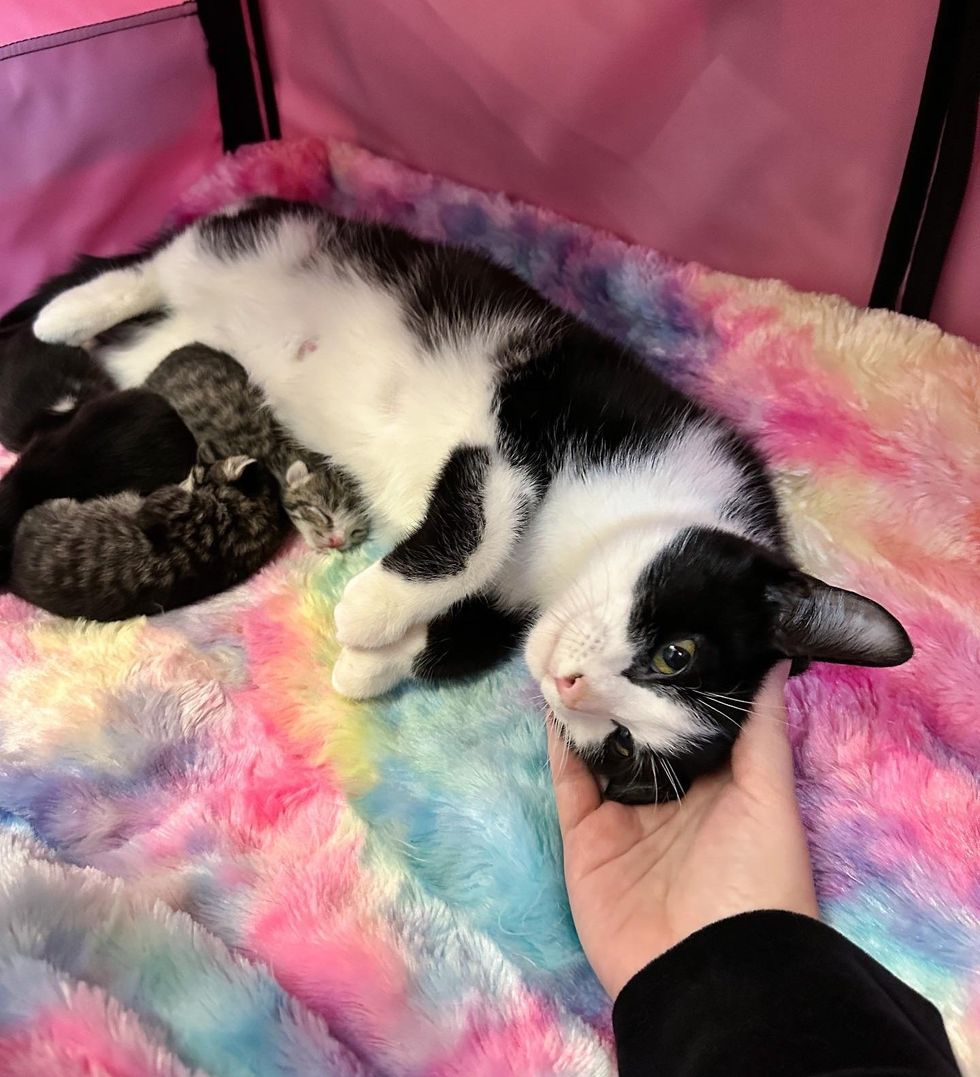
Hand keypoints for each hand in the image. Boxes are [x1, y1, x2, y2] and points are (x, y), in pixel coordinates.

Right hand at [548, 662, 817, 998]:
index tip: (667, 627)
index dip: (680, 680)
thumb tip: (777, 658)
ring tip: (577, 653)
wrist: (705, 971)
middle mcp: (671, 797)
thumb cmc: (754, 879)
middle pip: (644, 731)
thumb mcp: (769, 799)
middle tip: (612, 630)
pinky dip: (561, 744)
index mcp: (720, 787)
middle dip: (629, 689)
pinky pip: (570, 781)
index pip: (695, 721)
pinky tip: (557, 700)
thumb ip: (764, 729)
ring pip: (602, 749)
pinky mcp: (586, 836)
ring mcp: (625, 817)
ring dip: (590, 707)